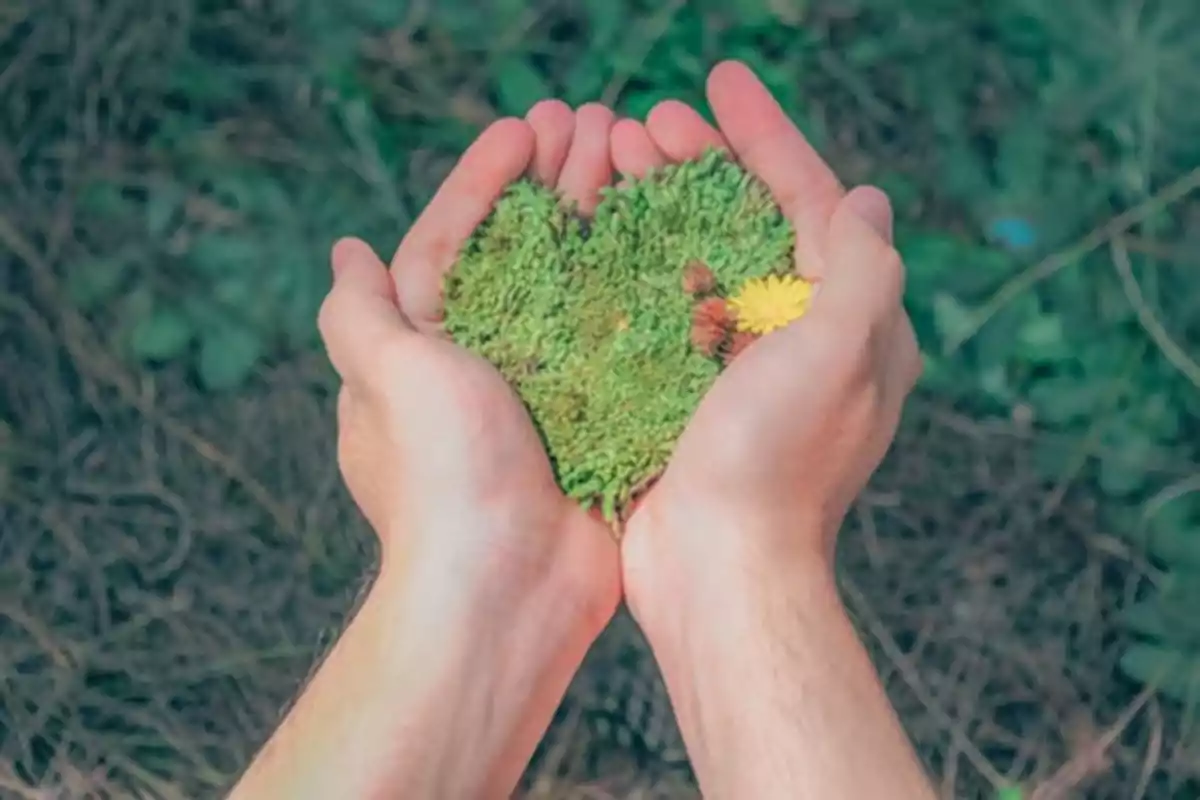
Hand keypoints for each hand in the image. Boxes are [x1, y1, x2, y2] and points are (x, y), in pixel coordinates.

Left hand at [320, 103, 620, 623]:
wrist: (508, 591)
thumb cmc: (442, 477)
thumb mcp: (388, 378)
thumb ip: (361, 313)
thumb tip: (347, 253)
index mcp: (422, 353)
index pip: (450, 243)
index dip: (485, 181)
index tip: (527, 128)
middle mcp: (481, 371)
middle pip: (520, 256)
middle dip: (553, 189)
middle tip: (597, 128)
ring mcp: (543, 398)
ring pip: (576, 291)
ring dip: (601, 225)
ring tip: (636, 164)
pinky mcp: (597, 423)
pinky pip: (619, 344)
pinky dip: (640, 294)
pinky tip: (672, 247)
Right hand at [614, 61, 921, 615]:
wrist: (717, 571)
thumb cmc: (777, 463)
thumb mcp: (839, 353)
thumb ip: (861, 269)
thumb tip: (867, 200)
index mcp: (853, 325)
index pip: (813, 203)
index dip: (767, 136)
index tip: (719, 80)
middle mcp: (803, 340)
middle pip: (751, 225)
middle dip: (701, 165)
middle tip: (642, 124)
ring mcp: (743, 369)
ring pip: (702, 262)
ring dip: (659, 207)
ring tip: (609, 161)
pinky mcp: (690, 395)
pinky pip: (667, 311)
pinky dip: (637, 267)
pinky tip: (598, 237)